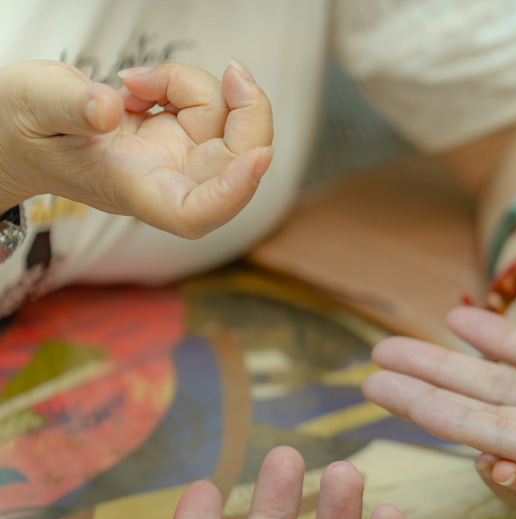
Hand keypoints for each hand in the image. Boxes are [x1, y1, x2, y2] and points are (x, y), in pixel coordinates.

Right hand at [0, 59, 272, 238]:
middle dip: (248, 114)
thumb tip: (109, 109)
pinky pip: (209, 107)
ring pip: (226, 125)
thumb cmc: (20, 126)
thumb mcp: (35, 105)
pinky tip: (140, 87)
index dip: (234, 192)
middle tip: (233, 72)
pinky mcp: (180, 134)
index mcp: (134, 191)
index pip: (196, 214)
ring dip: (192, 87)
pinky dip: (182, 85)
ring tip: (134, 82)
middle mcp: (167, 180)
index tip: (257, 157)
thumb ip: (71, 107)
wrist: (17, 128)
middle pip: (237, 163)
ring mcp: (178, 158)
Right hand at [364, 254, 515, 518]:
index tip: (456, 318)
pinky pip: (496, 432)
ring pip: (481, 412)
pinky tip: (402, 397)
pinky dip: (444, 415)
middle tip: (382, 354)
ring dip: (425, 395)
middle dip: (440, 370)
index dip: (497, 339)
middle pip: (497, 387)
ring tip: (372, 375)